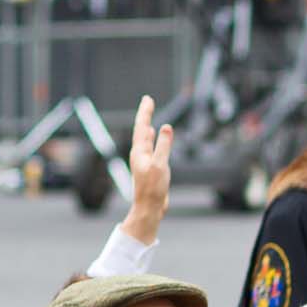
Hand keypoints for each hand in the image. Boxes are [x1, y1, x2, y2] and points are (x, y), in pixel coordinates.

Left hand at [121, 94, 172, 245]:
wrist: (149, 207)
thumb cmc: (153, 188)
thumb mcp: (160, 165)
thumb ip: (163, 146)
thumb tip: (166, 128)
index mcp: (139, 151)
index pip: (141, 126)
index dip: (145, 112)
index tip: (148, 99)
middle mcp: (139, 153)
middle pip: (141, 129)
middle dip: (145, 115)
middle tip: (148, 102)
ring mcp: (144, 160)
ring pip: (144, 138)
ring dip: (146, 126)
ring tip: (147, 116)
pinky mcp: (149, 167)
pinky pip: (149, 147)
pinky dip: (150, 138)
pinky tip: (151, 136)